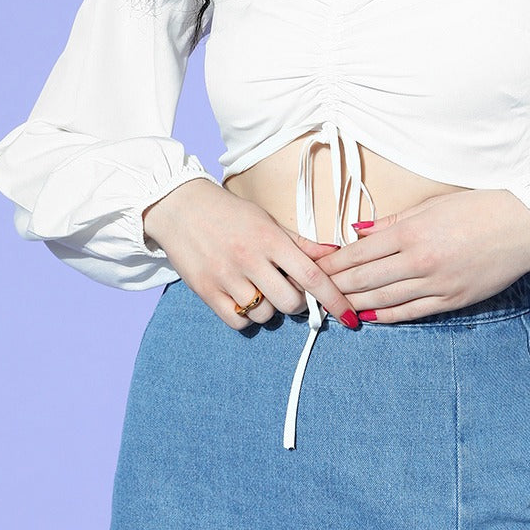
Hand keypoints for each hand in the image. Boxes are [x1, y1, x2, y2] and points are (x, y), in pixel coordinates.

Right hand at [141, 178, 359, 330]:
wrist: (180, 207)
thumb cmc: (230, 213)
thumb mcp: (268, 221)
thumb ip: (301, 243)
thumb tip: (335, 254)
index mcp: (270, 239)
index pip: (312, 275)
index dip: (334, 299)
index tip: (349, 316)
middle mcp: (249, 260)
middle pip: (290, 302)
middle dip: (295, 302)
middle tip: (285, 288)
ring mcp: (226, 277)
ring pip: (264, 315)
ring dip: (270, 309)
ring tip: (260, 289)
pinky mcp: (206, 292)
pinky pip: (238, 322)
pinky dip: (246, 317)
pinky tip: (243, 300)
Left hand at [315, 188, 529, 322]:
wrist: (522, 226)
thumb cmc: (477, 208)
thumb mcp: (430, 206)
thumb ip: (390, 222)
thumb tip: (357, 233)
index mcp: (411, 232)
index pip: (358, 253)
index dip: (331, 264)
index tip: (312, 268)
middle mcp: (419, 260)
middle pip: (364, 279)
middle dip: (335, 286)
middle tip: (314, 292)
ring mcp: (436, 283)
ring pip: (383, 299)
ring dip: (354, 304)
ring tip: (334, 307)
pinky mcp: (452, 300)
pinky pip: (410, 312)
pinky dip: (386, 315)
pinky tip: (368, 316)